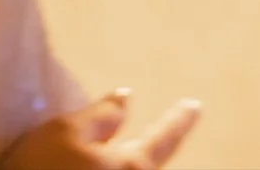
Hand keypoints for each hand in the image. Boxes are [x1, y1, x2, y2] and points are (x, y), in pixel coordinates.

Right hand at [0, 88, 202, 168]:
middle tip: (144, 141)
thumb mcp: (63, 132)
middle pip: (148, 169)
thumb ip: (100, 115)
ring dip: (127, 163)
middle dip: (146, 157)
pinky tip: (82, 166)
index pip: (163, 139)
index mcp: (131, 168)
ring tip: (97, 157)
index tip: (196, 105)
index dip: (180, 120)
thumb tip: (128, 97)